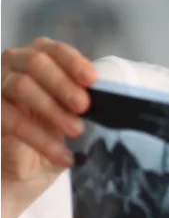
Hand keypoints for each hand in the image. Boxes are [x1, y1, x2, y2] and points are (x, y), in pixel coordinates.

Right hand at [0, 37, 95, 175]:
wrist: (25, 167)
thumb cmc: (52, 131)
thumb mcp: (72, 113)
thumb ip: (83, 98)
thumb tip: (107, 95)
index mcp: (39, 57)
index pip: (55, 50)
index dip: (73, 62)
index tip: (91, 80)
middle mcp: (13, 64)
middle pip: (36, 62)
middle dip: (63, 83)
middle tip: (84, 106)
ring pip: (21, 85)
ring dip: (53, 109)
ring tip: (76, 130)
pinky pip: (13, 120)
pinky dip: (41, 139)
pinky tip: (63, 156)